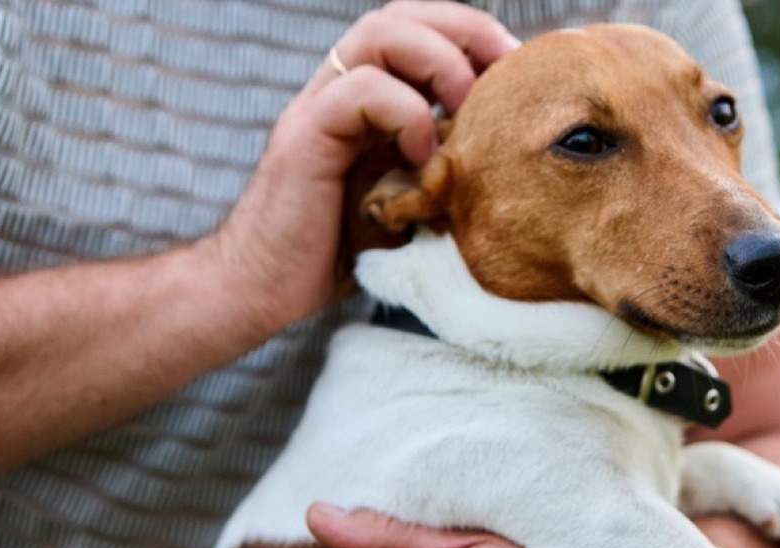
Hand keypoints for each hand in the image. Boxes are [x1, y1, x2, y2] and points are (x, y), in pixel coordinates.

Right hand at [200, 1, 517, 334]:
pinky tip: (424, 156)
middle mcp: (339, 91)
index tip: (516, 68)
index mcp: (367, 101)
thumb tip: (504, 161)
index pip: (418, 29)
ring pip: (377, 34)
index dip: (470, 35)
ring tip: (466, 108)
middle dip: (463, 30)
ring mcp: (319, 109)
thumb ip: (440, 167)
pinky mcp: (305, 139)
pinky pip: (359, 92)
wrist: (263, 289)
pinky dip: (405, 113)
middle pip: (400, 16)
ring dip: (439, 61)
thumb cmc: (339, 253)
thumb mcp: (408, 200)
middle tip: (505, 70)